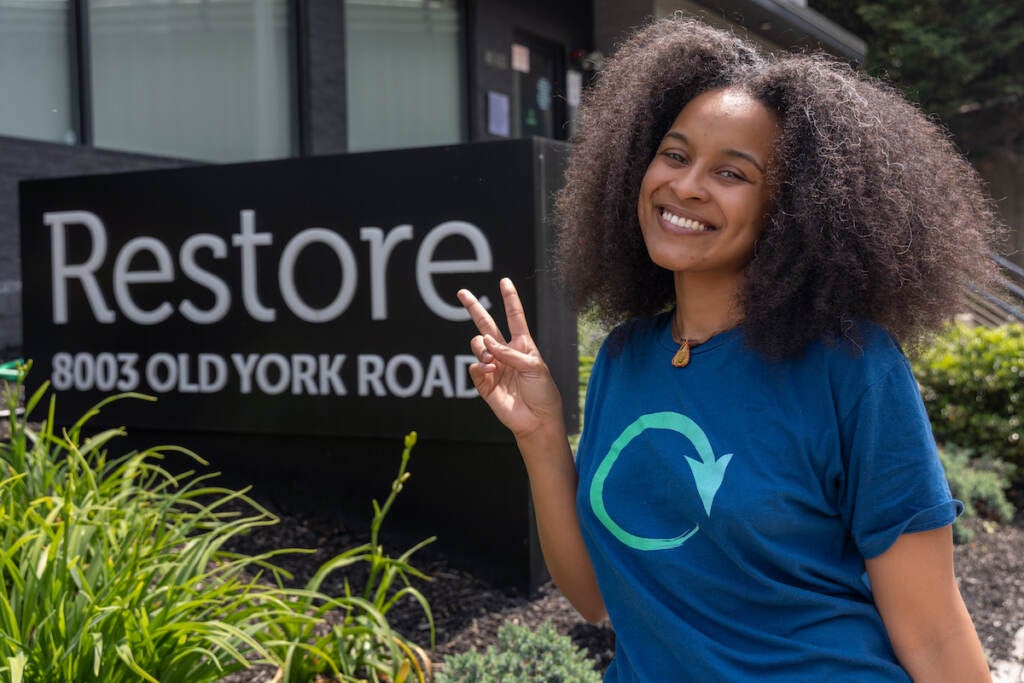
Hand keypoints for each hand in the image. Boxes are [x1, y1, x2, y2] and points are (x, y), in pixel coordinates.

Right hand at [457, 278, 564, 440]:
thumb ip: (511, 353)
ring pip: (477, 345)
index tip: (504, 281)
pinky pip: (474, 367)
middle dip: (473, 308)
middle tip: (461, 292)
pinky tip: (490, 371)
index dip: (510, 299)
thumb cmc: (543, 393)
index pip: (514, 317)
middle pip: (486, 324)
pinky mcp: (484, 383)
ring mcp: (493, 367)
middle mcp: (505, 353)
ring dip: (482, 348)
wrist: (537, 420)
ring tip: (491, 360)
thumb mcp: (535, 367)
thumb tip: (488, 344)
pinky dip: (480, 366)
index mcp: (522, 345)